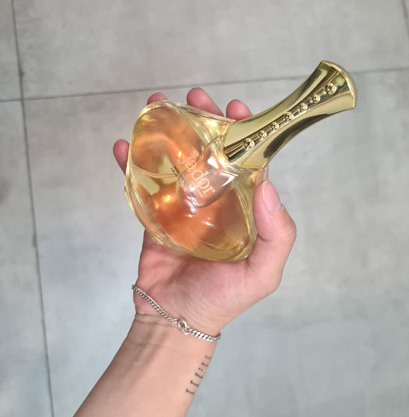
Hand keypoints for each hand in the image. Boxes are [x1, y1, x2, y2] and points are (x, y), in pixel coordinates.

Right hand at [113, 88, 296, 336]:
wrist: (175, 319)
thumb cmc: (223, 299)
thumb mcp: (264, 272)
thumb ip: (277, 233)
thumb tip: (269, 184)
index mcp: (244, 208)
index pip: (247, 162)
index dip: (243, 133)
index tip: (235, 108)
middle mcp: (216, 200)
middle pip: (210, 151)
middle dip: (203, 121)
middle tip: (194, 97)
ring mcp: (183, 204)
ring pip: (176, 159)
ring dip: (167, 131)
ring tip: (156, 106)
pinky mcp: (154, 213)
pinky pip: (143, 182)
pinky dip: (131, 163)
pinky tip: (122, 146)